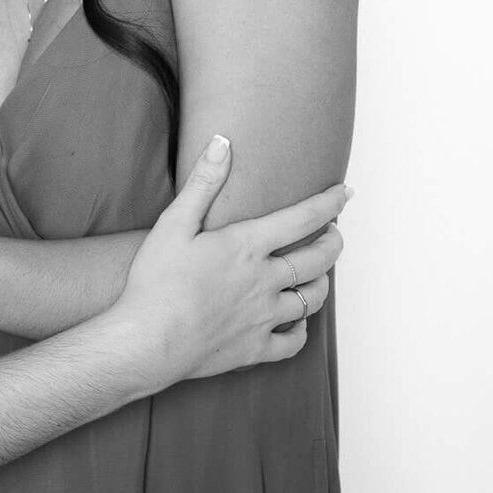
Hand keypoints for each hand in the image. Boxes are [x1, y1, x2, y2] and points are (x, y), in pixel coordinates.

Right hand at [109, 135, 349, 390]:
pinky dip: (301, 331)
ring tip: (319, 274)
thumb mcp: (174, 223)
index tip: (345, 193)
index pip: (303, 218)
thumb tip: (223, 143)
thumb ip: (203, 182)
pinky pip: (293, 343)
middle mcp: (265, 281)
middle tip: (335, 233)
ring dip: (321, 283)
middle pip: (319, 259)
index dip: (330, 203)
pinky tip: (295, 323)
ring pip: (311, 299)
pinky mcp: (254, 349)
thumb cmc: (155, 283)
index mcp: (247, 246)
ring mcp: (263, 317)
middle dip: (334, 242)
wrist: (147, 341)